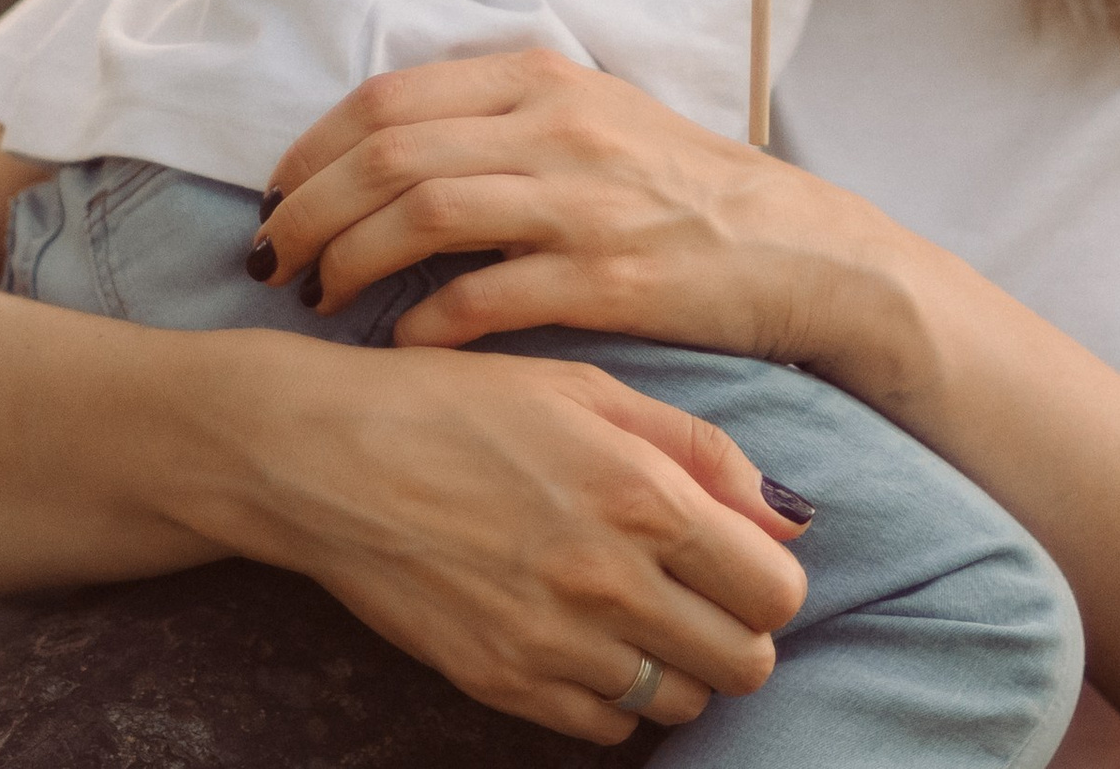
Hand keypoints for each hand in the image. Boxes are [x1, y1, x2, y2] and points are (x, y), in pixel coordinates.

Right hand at [181, 319, 809, 744]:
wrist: (330, 455)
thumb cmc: (464, 404)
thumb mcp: (591, 390)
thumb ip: (702, 451)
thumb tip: (789, 515)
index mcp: (643, 494)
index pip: (775, 589)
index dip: (770, 579)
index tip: (742, 560)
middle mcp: (609, 578)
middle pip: (742, 661)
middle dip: (738, 632)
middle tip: (700, 595)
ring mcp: (554, 642)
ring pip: (680, 704)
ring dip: (679, 667)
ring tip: (640, 613)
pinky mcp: (501, 683)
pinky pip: (604, 728)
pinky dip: (613, 696)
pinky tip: (586, 638)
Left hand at [254, 54, 889, 377]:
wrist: (802, 250)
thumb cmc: (685, 190)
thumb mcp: (597, 118)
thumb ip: (502, 119)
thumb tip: (387, 148)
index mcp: (544, 78)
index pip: (388, 97)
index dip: (311, 149)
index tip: (277, 195)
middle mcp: (558, 125)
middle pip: (387, 153)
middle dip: (306, 209)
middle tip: (268, 258)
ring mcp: (585, 201)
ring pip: (421, 214)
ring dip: (347, 261)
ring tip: (316, 299)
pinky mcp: (610, 279)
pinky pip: (483, 298)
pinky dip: (422, 326)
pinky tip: (399, 350)